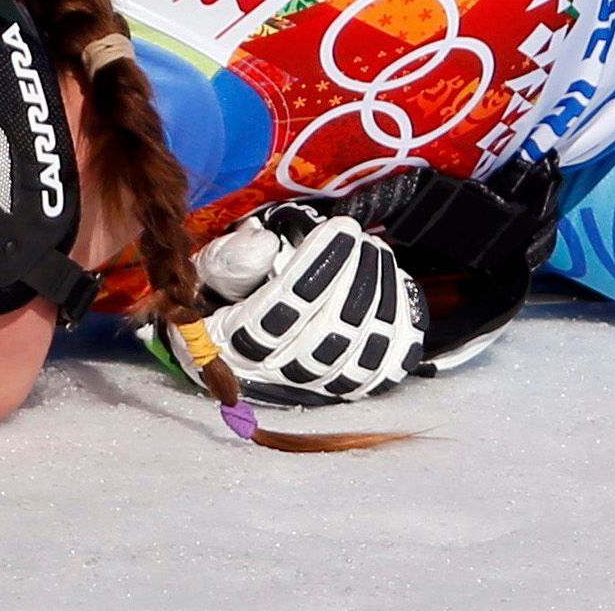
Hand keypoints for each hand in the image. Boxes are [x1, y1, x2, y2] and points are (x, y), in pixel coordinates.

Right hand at [168, 207, 427, 405]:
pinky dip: (401, 326)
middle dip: (356, 277)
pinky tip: (394, 286)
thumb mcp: (214, 269)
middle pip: (330, 334)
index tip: (341, 229)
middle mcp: (278, 375)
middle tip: (363, 238)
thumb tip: (266, 248)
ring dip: (381, 294)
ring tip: (376, 252)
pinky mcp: (354, 386)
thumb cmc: (232, 292)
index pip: (280, 314)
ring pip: (364, 350)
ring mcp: (320, 385)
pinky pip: (389, 364)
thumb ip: (231, 259)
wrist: (250, 330)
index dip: (316, 268)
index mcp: (236, 345)